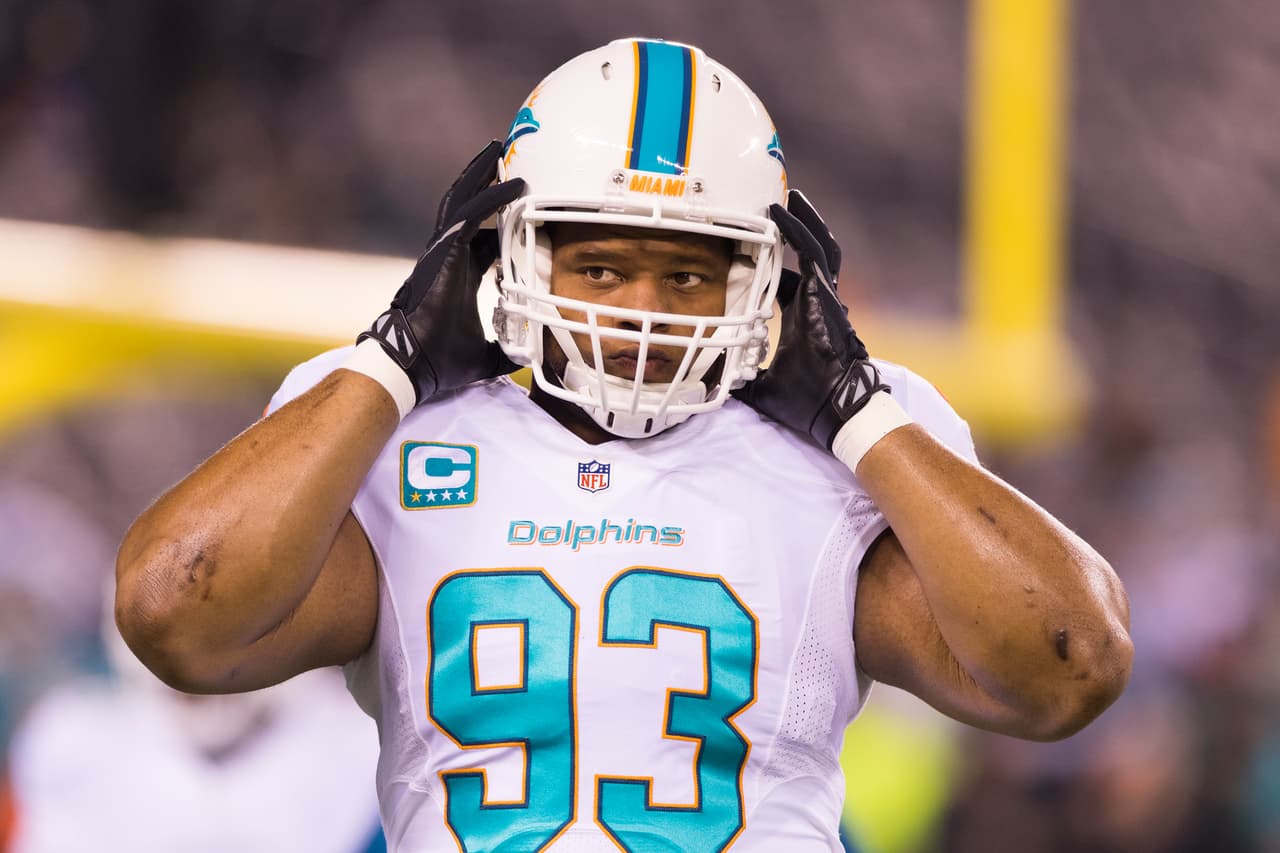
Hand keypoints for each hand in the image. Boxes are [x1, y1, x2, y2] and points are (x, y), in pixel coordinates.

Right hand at [359, 140, 525, 403]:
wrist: (412, 364)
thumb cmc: (440, 361)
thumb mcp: (485, 357)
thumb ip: (506, 352)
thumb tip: (529, 359)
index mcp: (457, 274)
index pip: (485, 241)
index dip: (503, 224)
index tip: (524, 213)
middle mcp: (449, 256)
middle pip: (469, 209)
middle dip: (485, 183)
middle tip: (504, 161)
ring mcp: (443, 250)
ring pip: (464, 201)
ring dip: (482, 175)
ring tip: (498, 151)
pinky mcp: (444, 250)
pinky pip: (472, 215)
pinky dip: (493, 198)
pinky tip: (514, 185)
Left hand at [732, 189, 888, 449]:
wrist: (834, 408)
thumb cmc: (806, 401)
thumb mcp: (763, 387)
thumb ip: (744, 379)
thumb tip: (719, 385)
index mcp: (802, 318)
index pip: (786, 284)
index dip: (769, 270)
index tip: (748, 256)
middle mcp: (816, 301)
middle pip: (808, 254)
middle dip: (794, 230)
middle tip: (773, 209)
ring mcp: (824, 295)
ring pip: (816, 245)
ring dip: (801, 220)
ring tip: (785, 197)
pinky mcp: (825, 293)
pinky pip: (813, 252)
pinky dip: (797, 230)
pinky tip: (781, 213)